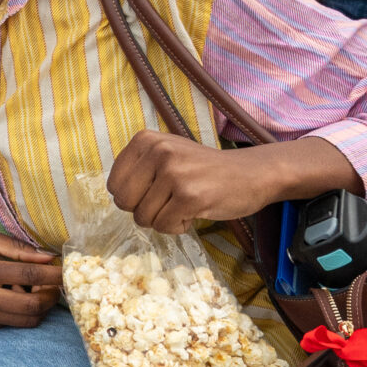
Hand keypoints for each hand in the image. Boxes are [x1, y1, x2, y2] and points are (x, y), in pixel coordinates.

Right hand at [0, 230, 63, 330]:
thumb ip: (14, 247)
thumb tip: (47, 257)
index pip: (28, 275)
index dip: (53, 274)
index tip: (66, 270)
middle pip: (32, 306)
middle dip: (51, 296)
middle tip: (55, 285)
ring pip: (25, 321)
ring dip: (39, 308)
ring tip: (37, 292)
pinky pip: (9, 324)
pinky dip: (19, 313)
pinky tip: (13, 298)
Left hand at [105, 130, 360, 234]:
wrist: (252, 173)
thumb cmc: (205, 169)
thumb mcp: (167, 153)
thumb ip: (139, 168)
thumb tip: (115, 194)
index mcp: (145, 140)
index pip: (114, 184)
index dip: (131, 198)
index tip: (153, 194)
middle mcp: (157, 152)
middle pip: (124, 202)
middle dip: (143, 211)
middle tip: (166, 205)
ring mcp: (174, 173)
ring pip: (143, 217)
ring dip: (163, 220)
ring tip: (183, 206)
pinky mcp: (190, 196)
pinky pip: (164, 226)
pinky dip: (177, 227)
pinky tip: (193, 214)